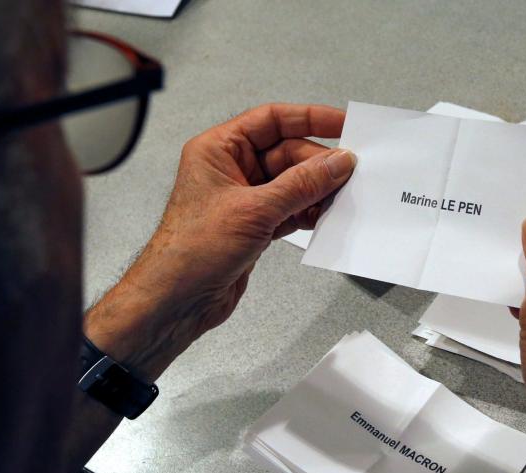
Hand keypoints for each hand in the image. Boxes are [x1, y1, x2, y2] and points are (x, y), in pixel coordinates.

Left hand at [84, 103, 355, 380]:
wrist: (177, 300)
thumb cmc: (190, 251)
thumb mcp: (255, 210)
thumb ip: (301, 185)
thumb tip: (336, 163)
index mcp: (218, 150)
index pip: (271, 120)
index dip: (310, 118)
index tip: (342, 124)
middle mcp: (230, 171)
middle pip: (287, 154)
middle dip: (318, 165)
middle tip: (348, 173)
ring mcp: (243, 200)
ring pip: (292, 184)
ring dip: (317, 192)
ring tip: (340, 197)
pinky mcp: (254, 226)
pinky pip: (291, 210)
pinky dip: (309, 213)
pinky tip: (325, 218)